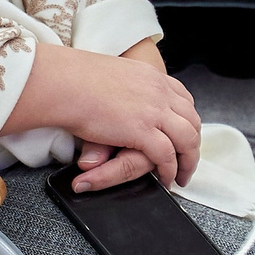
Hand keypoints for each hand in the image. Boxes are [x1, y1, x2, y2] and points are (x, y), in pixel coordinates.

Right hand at [5, 41, 199, 191]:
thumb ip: (120, 94)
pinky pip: (167, 156)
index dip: (186, 118)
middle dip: (192, 143)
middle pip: (191, 120)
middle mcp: (157, 91)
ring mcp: (153, 110)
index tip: (184, 132)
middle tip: (188, 159)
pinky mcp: (143, 130)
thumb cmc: (72, 78)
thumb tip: (117, 109)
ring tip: (182, 175)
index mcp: (149, 75)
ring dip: (187, 161)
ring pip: (186, 139)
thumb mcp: (107, 79)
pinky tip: (166, 179)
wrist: (62, 81)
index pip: (182, 97)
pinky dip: (169, 170)